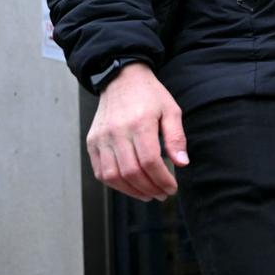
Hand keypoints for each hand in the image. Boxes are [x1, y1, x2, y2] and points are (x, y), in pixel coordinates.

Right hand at [86, 63, 187, 201]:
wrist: (122, 79)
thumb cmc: (150, 95)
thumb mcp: (171, 110)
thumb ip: (176, 138)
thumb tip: (182, 164)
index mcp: (140, 123)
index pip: (149, 162)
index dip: (162, 179)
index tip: (172, 188)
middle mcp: (117, 132)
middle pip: (131, 172)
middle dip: (149, 188)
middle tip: (162, 194)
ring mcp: (101, 138)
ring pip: (113, 176)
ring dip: (131, 191)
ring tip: (148, 194)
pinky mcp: (92, 142)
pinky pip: (100, 171)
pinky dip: (114, 184)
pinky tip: (130, 186)